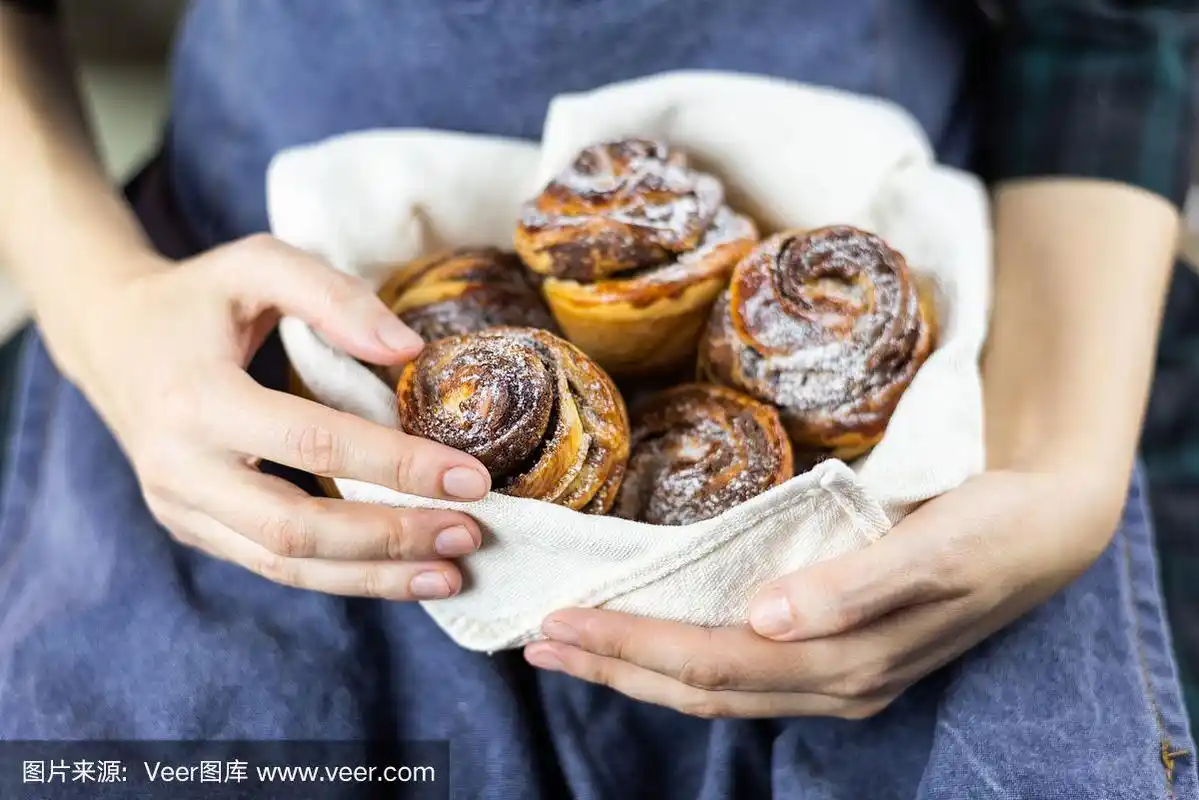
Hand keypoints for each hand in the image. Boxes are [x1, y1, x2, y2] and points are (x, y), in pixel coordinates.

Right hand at [64, 234, 492, 600]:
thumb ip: (333, 295)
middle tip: (471, 533)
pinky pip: (272, 565)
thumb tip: (409, 350)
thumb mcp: (258, 264)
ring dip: (374, 577)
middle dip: (391, 537)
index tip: (471, 477)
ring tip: (451, 572)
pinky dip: (342, 576)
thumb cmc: (197, 298)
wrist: (110, 337)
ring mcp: (181, 507)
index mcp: (195, 397)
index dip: (396, 465)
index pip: (312, 442)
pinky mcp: (193, 527)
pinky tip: (402, 572)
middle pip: (297, 528)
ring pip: (285, 565)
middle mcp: (181, 466)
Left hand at [523, 468, 1125, 717]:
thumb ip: (853, 588)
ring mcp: (832, 675)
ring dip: (637, 666)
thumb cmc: (989, 528)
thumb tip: (767, 620)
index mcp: (843, 662)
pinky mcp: (838, 654)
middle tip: (537, 638)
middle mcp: (829, 682)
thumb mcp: (934, 550)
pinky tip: (651, 639)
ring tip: (572, 644)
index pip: (712, 664)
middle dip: (614, 664)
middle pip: (698, 686)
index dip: (632, 646)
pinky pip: (741, 672)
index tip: (560, 620)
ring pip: (715, 686)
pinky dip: (681, 659)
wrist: (1048, 527)